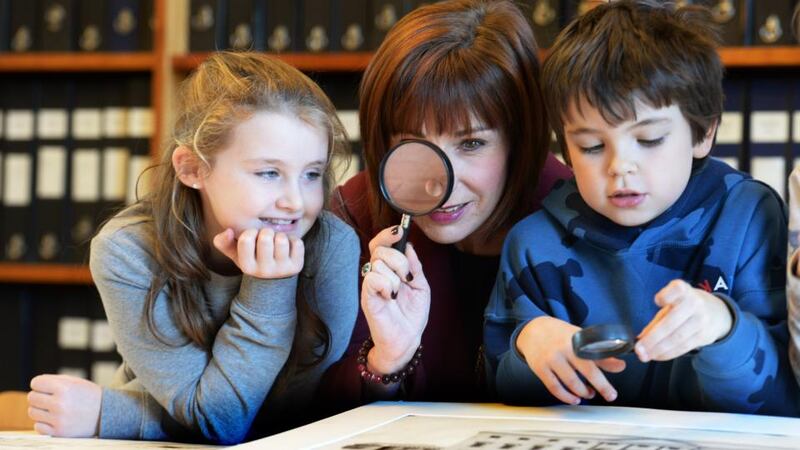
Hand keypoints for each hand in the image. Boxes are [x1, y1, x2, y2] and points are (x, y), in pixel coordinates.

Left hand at [27, 374, 101, 436]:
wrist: (106, 414)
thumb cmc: (88, 395)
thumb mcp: (75, 382)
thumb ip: (54, 380)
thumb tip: (34, 385)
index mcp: (64, 388)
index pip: (36, 383)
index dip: (40, 384)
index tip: (46, 387)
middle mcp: (60, 404)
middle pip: (31, 397)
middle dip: (39, 396)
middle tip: (49, 398)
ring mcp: (58, 420)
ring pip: (32, 412)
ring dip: (40, 410)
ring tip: (53, 409)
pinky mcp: (58, 432)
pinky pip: (37, 426)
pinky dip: (44, 423)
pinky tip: (54, 419)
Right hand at [213, 227, 303, 278]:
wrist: (274, 280)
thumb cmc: (253, 260)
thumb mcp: (236, 254)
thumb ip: (224, 243)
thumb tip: (228, 231)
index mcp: (247, 266)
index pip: (246, 240)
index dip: (250, 232)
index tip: (253, 237)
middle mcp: (264, 271)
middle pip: (266, 237)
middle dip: (266, 232)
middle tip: (267, 238)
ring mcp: (282, 270)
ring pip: (282, 239)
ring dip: (280, 235)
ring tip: (277, 242)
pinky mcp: (297, 266)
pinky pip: (297, 243)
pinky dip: (293, 240)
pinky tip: (288, 247)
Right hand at [361, 226, 430, 373]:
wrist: (407, 338)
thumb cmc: (411, 313)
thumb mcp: (420, 285)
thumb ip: (414, 265)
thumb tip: (409, 245)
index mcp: (389, 269)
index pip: (380, 243)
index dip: (388, 234)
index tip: (400, 230)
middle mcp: (377, 274)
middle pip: (379, 249)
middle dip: (398, 259)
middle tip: (406, 277)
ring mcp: (370, 285)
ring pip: (378, 263)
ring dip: (395, 277)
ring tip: (398, 293)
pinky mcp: (366, 297)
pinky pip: (372, 279)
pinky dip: (387, 285)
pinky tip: (391, 297)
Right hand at [517, 316, 625, 404]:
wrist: (532, 330)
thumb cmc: (559, 334)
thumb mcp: (579, 338)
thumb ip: (599, 352)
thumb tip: (620, 365)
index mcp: (576, 339)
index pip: (597, 354)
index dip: (610, 364)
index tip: (620, 374)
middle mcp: (564, 348)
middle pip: (587, 370)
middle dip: (601, 386)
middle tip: (610, 395)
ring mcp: (551, 359)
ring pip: (572, 382)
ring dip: (584, 392)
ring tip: (589, 393)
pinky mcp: (540, 368)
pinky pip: (555, 387)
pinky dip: (566, 397)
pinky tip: (574, 399)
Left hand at [635, 279, 732, 361]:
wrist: (718, 313)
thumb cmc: (685, 306)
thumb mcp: (672, 305)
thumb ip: (657, 319)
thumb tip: (640, 338)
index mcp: (684, 290)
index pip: (677, 289)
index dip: (667, 295)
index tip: (657, 301)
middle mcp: (695, 304)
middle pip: (672, 322)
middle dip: (653, 338)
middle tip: (638, 349)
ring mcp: (701, 320)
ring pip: (677, 338)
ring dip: (658, 350)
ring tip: (644, 356)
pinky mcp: (704, 336)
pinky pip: (683, 347)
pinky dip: (668, 353)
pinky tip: (657, 356)